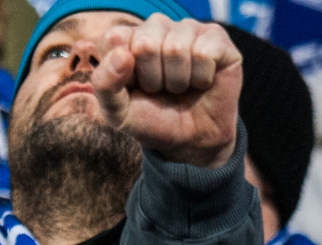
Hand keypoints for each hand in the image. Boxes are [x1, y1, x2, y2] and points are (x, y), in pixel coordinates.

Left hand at [93, 14, 241, 168]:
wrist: (191, 140)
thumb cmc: (153, 120)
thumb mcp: (118, 113)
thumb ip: (105, 85)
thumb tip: (122, 55)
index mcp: (127, 38)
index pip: (114, 39)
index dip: (124, 74)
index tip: (134, 88)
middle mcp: (156, 27)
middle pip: (146, 44)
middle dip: (153, 80)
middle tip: (161, 90)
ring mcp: (186, 28)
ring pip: (176, 48)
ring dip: (178, 81)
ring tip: (181, 87)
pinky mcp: (216, 37)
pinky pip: (204, 52)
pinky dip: (201, 78)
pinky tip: (202, 81)